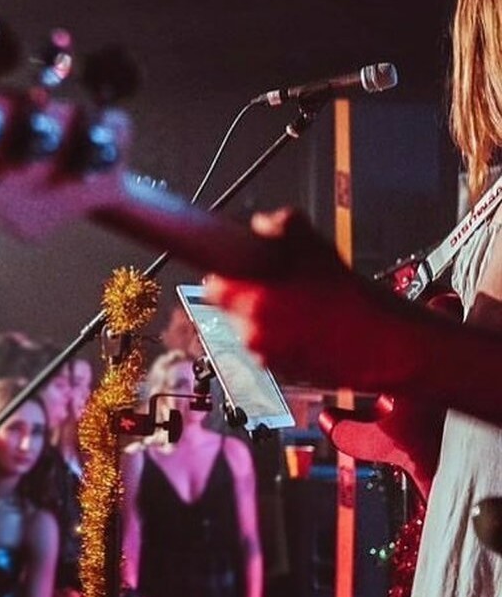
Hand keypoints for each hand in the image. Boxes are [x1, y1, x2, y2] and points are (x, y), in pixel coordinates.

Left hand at [204, 207, 411, 391]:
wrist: (384, 344)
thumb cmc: (353, 301)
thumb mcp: (317, 248)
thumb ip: (282, 225)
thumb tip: (263, 223)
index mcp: (251, 301)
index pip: (212, 287)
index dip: (226, 275)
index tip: (236, 269)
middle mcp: (252, 333)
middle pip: (230, 309)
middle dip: (246, 296)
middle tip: (274, 285)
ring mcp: (265, 356)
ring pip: (249, 329)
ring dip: (263, 318)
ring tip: (296, 307)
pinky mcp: (281, 373)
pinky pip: (268, 349)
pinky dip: (279, 338)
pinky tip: (305, 327)